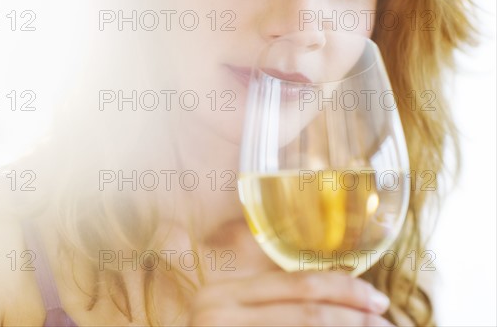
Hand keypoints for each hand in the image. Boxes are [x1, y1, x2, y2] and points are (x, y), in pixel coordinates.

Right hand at [189, 270, 393, 325]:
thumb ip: (267, 304)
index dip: (344, 289)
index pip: (296, 283)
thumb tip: (336, 295)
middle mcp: (217, 310)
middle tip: (388, 322)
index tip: (378, 299)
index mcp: (222, 293)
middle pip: (307, 308)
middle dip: (356, 315)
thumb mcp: (229, 317)